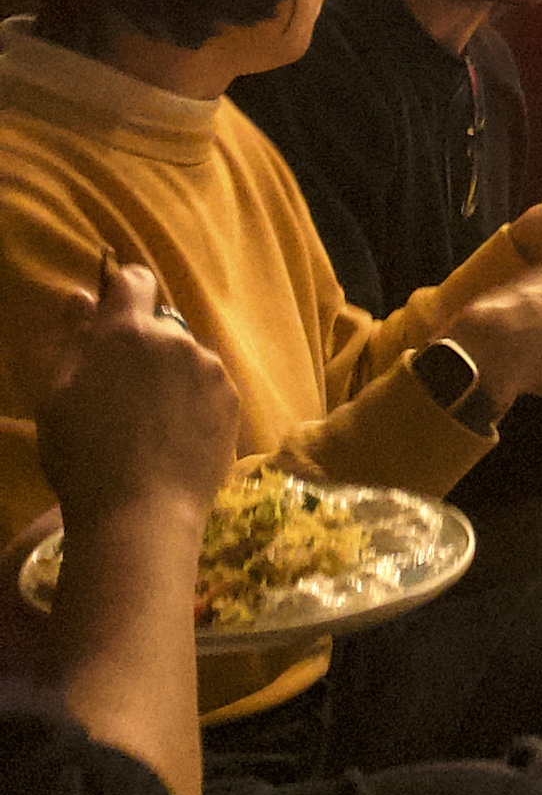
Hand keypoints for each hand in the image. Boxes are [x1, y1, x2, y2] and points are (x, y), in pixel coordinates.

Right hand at [36, 261, 237, 552]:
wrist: (141, 513)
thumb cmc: (83, 455)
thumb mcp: (56, 395)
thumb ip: (71, 338)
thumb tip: (81, 295)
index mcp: (127, 332)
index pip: (134, 280)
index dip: (123, 291)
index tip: (114, 316)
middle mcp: (177, 340)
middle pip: (160, 327)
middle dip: (143, 347)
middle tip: (122, 394)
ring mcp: (211, 370)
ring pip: (186, 358)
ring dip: (171, 375)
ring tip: (150, 424)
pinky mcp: (233, 401)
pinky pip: (209, 387)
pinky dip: (194, 401)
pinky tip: (175, 436)